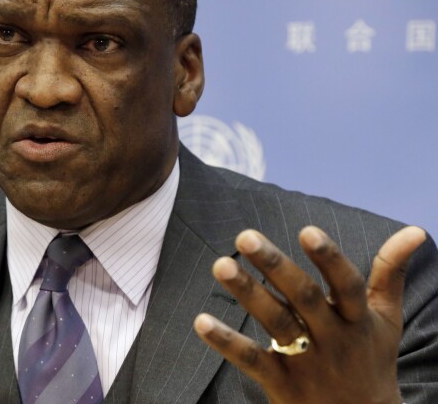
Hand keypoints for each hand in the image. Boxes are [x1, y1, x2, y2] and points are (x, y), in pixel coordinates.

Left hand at [193, 225, 425, 403]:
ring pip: (276, 324)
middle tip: (245, 236)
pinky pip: (252, 360)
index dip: (329, 259)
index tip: (307, 230)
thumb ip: (390, 272)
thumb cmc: (370, 358)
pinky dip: (226, 342)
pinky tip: (200, 321)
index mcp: (358, 319)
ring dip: (248, 294)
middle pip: (304, 299)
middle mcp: (334, 339)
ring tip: (220, 264)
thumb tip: (415, 230)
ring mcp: (307, 362)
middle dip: (276, 267)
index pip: (347, 285)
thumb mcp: (386, 319)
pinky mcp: (282, 384)